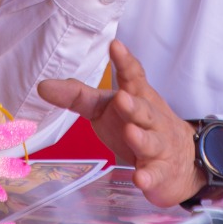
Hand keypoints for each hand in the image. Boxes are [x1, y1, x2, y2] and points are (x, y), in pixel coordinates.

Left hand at [37, 40, 205, 207]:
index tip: (115, 45)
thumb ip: (78, 96)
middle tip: (122, 98)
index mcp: (137, 97)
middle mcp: (150, 118)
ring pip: (151, 141)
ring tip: (131, 132)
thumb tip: (43, 86)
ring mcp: (158, 145)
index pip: (133, 76)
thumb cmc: (134, 124)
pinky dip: (148, 176)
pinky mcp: (160, 172)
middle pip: (144, 110)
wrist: (179, 159)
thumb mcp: (106, 107)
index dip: (125, 61)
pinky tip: (141, 178)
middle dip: (134, 105)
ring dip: (141, 138)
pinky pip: (155, 174)